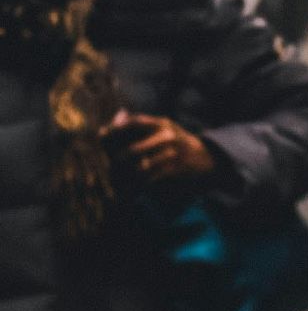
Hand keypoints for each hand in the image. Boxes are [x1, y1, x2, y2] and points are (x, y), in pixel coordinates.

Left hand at [104, 111, 218, 185]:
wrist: (203, 156)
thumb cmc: (173, 141)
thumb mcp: (159, 129)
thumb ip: (133, 127)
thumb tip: (103, 129)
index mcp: (161, 123)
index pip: (134, 123)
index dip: (116, 130)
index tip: (101, 136)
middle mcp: (167, 135)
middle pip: (132, 150)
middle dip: (116, 163)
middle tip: (107, 169)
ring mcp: (173, 152)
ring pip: (140, 167)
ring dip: (127, 177)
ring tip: (116, 181)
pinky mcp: (176, 168)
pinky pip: (151, 178)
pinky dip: (139, 185)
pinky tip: (131, 187)